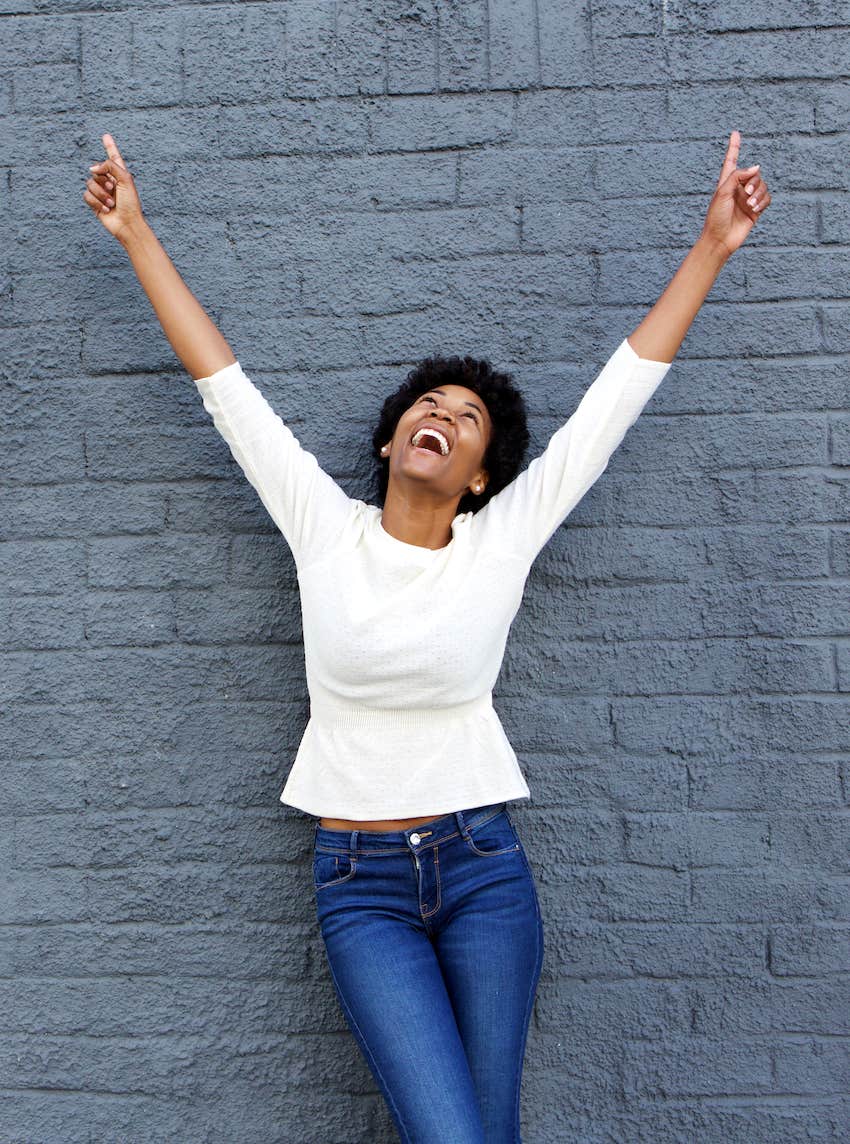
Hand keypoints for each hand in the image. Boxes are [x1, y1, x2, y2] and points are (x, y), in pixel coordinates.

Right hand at [83, 133, 144, 240]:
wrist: (127, 224)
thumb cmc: (130, 203)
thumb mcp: (125, 179)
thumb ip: (109, 166)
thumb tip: (92, 168)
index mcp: (120, 174)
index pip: (113, 157)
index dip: (109, 147)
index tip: (106, 136)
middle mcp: (110, 181)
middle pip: (96, 171)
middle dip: (103, 181)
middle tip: (113, 190)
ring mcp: (101, 192)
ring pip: (90, 183)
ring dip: (101, 194)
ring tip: (111, 203)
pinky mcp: (94, 202)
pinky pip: (86, 195)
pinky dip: (96, 202)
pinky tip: (106, 210)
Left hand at [700, 130, 771, 258]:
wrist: (720, 239)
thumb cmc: (716, 216)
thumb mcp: (723, 192)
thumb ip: (738, 176)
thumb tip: (756, 167)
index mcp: (727, 182)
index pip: (731, 161)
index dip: (734, 147)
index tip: (735, 133)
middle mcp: (738, 188)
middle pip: (754, 174)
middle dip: (753, 181)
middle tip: (746, 193)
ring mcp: (748, 199)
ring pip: (762, 186)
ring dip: (759, 193)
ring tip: (750, 205)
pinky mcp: (755, 210)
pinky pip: (767, 199)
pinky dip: (763, 202)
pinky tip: (755, 209)